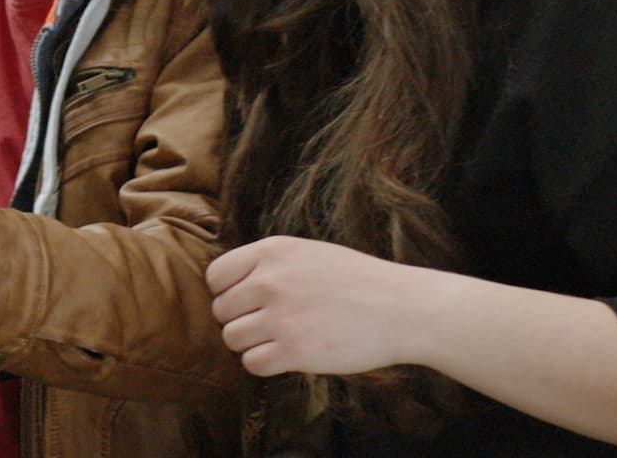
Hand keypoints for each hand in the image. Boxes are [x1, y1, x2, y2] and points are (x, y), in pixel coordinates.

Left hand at [206, 235, 427, 377]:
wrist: (401, 309)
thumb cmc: (357, 281)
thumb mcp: (308, 253)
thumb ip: (268, 264)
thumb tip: (231, 283)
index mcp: (271, 252)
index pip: (216, 275)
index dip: (227, 292)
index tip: (247, 302)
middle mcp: (269, 281)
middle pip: (221, 310)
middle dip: (240, 320)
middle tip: (270, 324)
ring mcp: (280, 316)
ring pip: (232, 339)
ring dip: (251, 344)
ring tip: (280, 340)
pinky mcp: (293, 351)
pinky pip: (252, 363)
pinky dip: (265, 364)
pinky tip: (287, 356)